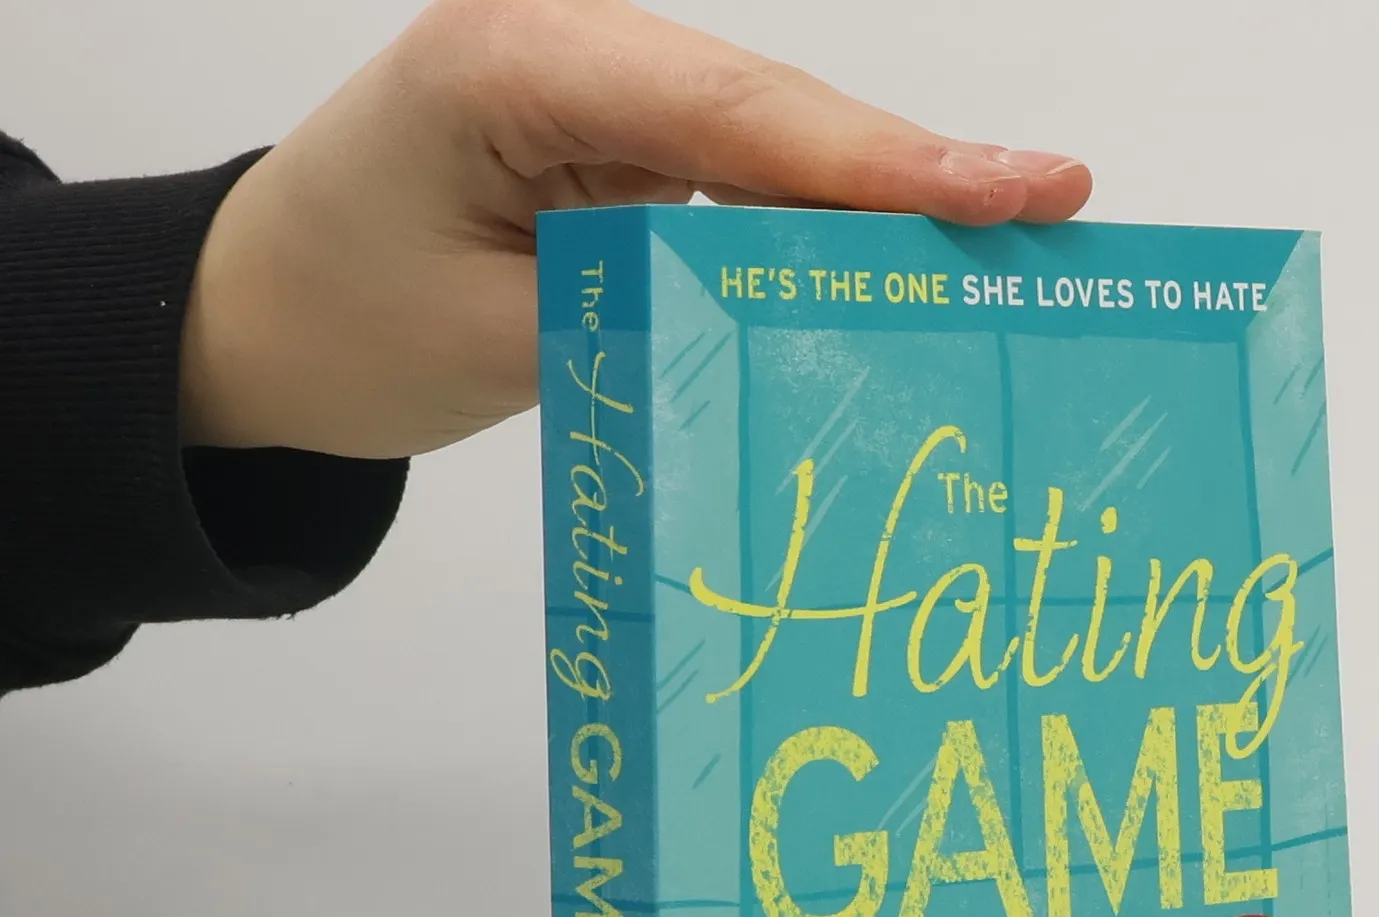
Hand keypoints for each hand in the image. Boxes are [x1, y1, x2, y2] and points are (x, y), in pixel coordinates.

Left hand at [180, 0, 1091, 456]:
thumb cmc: (344, 325)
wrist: (255, 320)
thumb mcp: (507, 340)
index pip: (729, 109)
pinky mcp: (609, 139)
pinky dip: (819, 216)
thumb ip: (655, 312)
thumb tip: (808, 316)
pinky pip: (736, 170)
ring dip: (881, 191)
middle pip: (770, 104)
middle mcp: (565, 47)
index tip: (1003, 190)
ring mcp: (592, 88)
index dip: (876, 158)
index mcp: (513, 64)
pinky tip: (904, 254)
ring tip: (1012, 233)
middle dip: (912, 163)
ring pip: (767, 133)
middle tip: (1054, 204)